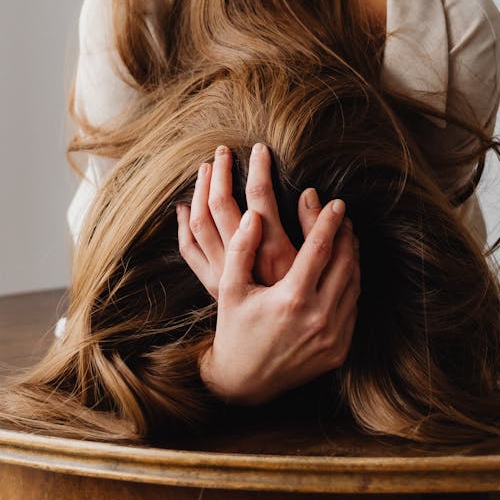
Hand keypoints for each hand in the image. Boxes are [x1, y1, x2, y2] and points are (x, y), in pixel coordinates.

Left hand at [176, 143, 321, 294]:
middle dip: (222, 172)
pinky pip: (189, 247)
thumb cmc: (302, 303)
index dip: (259, 168)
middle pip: (222, 204)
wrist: (272, 351)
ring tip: (207, 168)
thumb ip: (313, 229)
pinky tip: (185, 206)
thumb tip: (310, 192)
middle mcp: (242, 259)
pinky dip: (184, 224)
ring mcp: (221, 270)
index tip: (260, 148)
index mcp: (273, 250)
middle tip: (223, 151)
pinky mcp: (211, 282)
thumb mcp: (315, 266)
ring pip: (201, 221)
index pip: (261, 196)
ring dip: (201, 190)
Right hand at [197, 202, 360, 404]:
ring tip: (346, 238)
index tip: (336, 203)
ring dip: (352, 258)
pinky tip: (343, 271)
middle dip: (346, 235)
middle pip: (344, 263)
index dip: (329, 222)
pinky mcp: (339, 350)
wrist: (245, 380)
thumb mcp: (231, 288)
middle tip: (343, 217)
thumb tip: (254, 215)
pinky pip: (352, 308)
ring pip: (353, 285)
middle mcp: (318, 318)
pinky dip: (351, 284)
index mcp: (292, 299)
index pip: (320, 249)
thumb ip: (241, 248)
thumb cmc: (234, 328)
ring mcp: (332, 336)